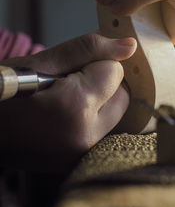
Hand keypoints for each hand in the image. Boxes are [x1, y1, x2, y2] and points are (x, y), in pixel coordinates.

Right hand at [0, 34, 136, 170]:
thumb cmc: (7, 91)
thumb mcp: (43, 62)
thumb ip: (89, 49)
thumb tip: (130, 46)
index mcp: (76, 106)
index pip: (115, 72)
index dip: (96, 64)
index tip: (73, 70)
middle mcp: (87, 136)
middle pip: (122, 96)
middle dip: (104, 84)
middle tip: (72, 83)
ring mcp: (83, 153)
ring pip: (116, 114)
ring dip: (100, 102)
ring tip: (68, 100)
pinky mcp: (80, 160)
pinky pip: (104, 130)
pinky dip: (94, 118)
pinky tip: (70, 115)